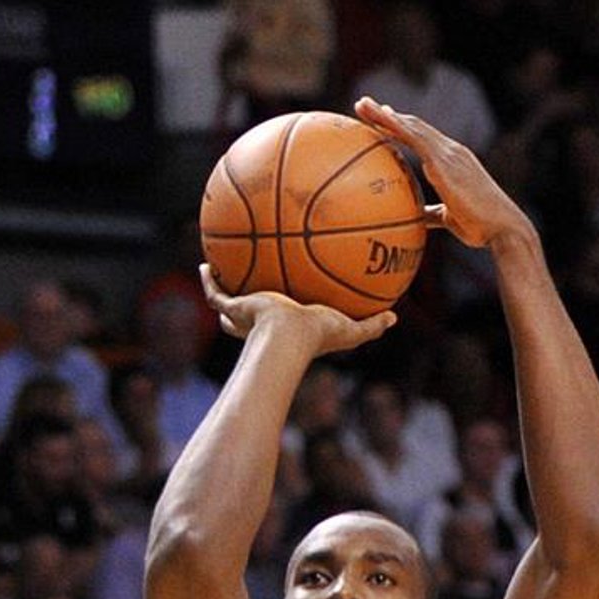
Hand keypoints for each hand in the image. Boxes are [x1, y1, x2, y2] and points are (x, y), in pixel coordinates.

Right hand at [198, 276, 394, 359]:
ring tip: (219, 265)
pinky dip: (208, 279)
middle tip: (248, 280)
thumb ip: (370, 324)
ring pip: (227, 302)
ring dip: (222, 287)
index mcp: (285, 327)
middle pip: (248, 312)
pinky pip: (215, 291)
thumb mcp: (349, 329)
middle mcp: (260, 323)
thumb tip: (394, 318)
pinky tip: (204, 261)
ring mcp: (244, 315)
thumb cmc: (317, 337)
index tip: (282, 297)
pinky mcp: (233, 307)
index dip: (277, 312)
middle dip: (243, 301)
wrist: (288, 338)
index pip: (279, 320)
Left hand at [352, 99, 528, 252]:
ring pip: (412, 126)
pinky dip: (397, 127)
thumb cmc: (479, 227)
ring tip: (362, 105)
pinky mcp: (445, 163)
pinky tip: (381, 120)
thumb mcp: (450, 218)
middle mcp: (451, 151)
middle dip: (386, 114)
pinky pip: (416, 139)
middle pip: (413, 126)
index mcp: (452, 160)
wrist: (502, 226)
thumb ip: (432, 213)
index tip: (381, 119)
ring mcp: (449, 153)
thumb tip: (416, 218)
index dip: (401, 126)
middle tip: (362, 105)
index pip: (422, 137)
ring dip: (385, 115)